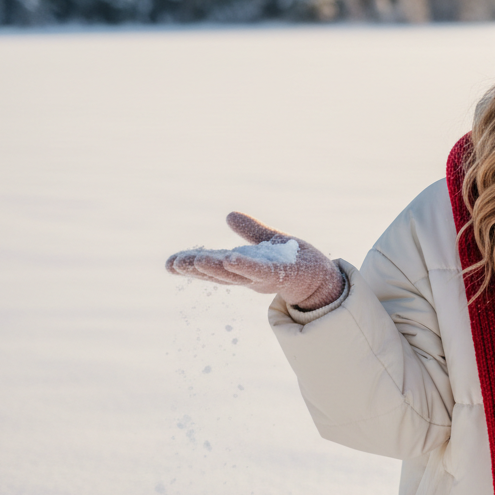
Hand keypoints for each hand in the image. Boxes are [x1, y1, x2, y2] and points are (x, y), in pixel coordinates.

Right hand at [165, 212, 344, 310]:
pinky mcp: (281, 275)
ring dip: (214, 268)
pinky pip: (260, 271)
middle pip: (218, 273)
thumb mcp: (270, 243)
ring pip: (234, 274)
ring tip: (194, 261)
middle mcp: (250, 276)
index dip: (191, 265)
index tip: (169, 263)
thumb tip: (229, 216)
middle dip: (195, 269)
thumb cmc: (296, 261)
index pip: (214, 265)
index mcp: (243, 267)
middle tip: (172, 264)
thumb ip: (251, 231)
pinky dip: (244, 266)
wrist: (325, 278)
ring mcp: (264, 278)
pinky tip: (230, 258)